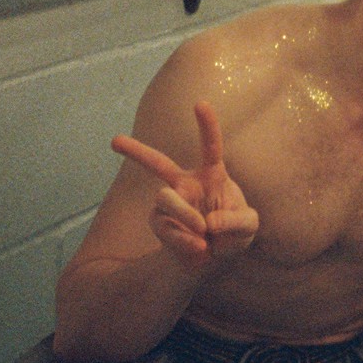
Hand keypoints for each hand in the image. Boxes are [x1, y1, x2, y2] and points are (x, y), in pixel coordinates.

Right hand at [112, 102, 258, 271]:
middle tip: (114, 141)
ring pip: (164, 198)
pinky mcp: (160, 224)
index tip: (200, 103)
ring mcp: (170, 204)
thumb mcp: (248, 227)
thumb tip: (208, 222)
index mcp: (212, 175)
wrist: (216, 259)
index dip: (207, 125)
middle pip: (158, 163)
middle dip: (136, 151)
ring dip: (185, 215)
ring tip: (202, 230)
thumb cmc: (234, 233)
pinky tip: (199, 247)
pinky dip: (184, 240)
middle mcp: (186, 185)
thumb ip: (236, 221)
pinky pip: (166, 228)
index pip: (210, 146)